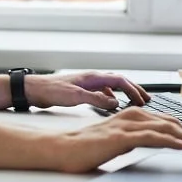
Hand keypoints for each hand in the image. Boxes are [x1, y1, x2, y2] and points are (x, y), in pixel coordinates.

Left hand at [24, 71, 150, 110]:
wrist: (34, 89)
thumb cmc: (52, 91)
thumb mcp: (75, 96)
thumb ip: (96, 99)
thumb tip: (114, 102)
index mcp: (93, 77)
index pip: (120, 80)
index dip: (133, 90)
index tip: (142, 100)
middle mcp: (92, 78)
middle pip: (119, 81)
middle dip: (134, 90)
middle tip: (146, 99)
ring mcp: (87, 83)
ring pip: (112, 86)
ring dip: (125, 93)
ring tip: (135, 101)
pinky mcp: (82, 90)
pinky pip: (103, 91)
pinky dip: (113, 96)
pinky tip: (113, 103)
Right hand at [53, 108, 181, 172]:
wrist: (65, 148)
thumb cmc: (90, 146)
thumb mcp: (122, 140)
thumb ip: (139, 137)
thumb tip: (160, 142)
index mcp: (135, 114)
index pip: (170, 122)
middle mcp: (134, 115)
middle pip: (174, 124)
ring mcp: (128, 124)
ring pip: (168, 129)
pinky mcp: (122, 136)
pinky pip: (152, 137)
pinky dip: (170, 141)